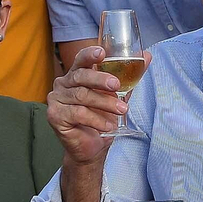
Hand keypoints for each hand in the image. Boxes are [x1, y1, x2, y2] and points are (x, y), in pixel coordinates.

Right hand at [46, 45, 149, 164]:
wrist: (92, 148)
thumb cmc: (102, 118)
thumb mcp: (118, 96)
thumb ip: (129, 77)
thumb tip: (147, 56)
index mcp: (76, 74)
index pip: (81, 59)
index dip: (90, 55)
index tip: (102, 53)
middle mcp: (63, 84)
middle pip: (81, 76)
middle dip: (101, 79)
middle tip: (117, 85)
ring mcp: (56, 99)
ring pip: (82, 95)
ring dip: (104, 103)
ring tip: (122, 110)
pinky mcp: (55, 115)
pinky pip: (77, 113)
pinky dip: (96, 119)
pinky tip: (108, 126)